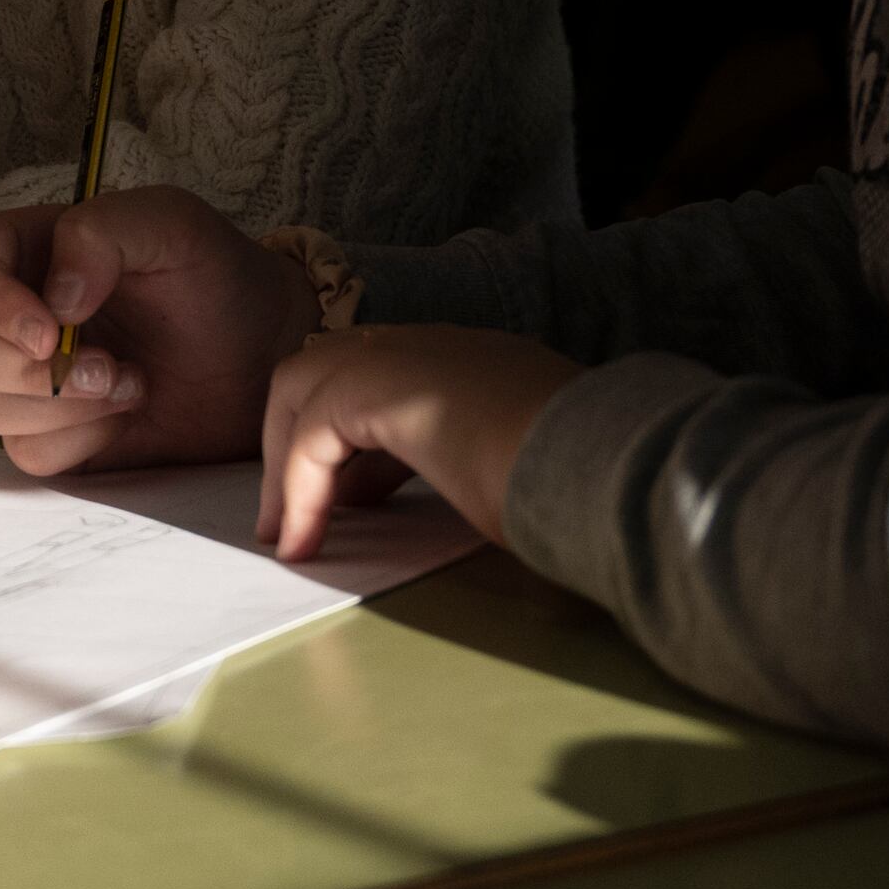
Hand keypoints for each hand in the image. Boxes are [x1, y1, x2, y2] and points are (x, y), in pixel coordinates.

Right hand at [0, 185, 313, 474]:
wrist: (266, 352)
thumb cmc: (215, 275)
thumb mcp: (170, 222)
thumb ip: (100, 233)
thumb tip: (52, 299)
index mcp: (18, 252)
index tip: (48, 330)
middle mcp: (5, 317)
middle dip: (18, 366)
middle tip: (104, 363)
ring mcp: (22, 383)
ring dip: (57, 404)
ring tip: (129, 380)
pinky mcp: (50, 439)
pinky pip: (26, 455)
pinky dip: (79, 439)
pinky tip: (126, 412)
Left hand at [259, 323, 589, 556]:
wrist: (604, 464)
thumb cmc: (584, 487)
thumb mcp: (525, 474)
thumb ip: (489, 472)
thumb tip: (478, 504)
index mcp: (482, 362)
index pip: (390, 378)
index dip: (356, 439)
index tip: (352, 503)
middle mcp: (442, 346)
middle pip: (330, 365)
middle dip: (300, 438)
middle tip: (292, 514)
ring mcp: (411, 355)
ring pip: (307, 386)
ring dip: (288, 463)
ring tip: (285, 535)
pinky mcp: (382, 387)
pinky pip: (311, 434)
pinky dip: (297, 489)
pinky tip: (301, 542)